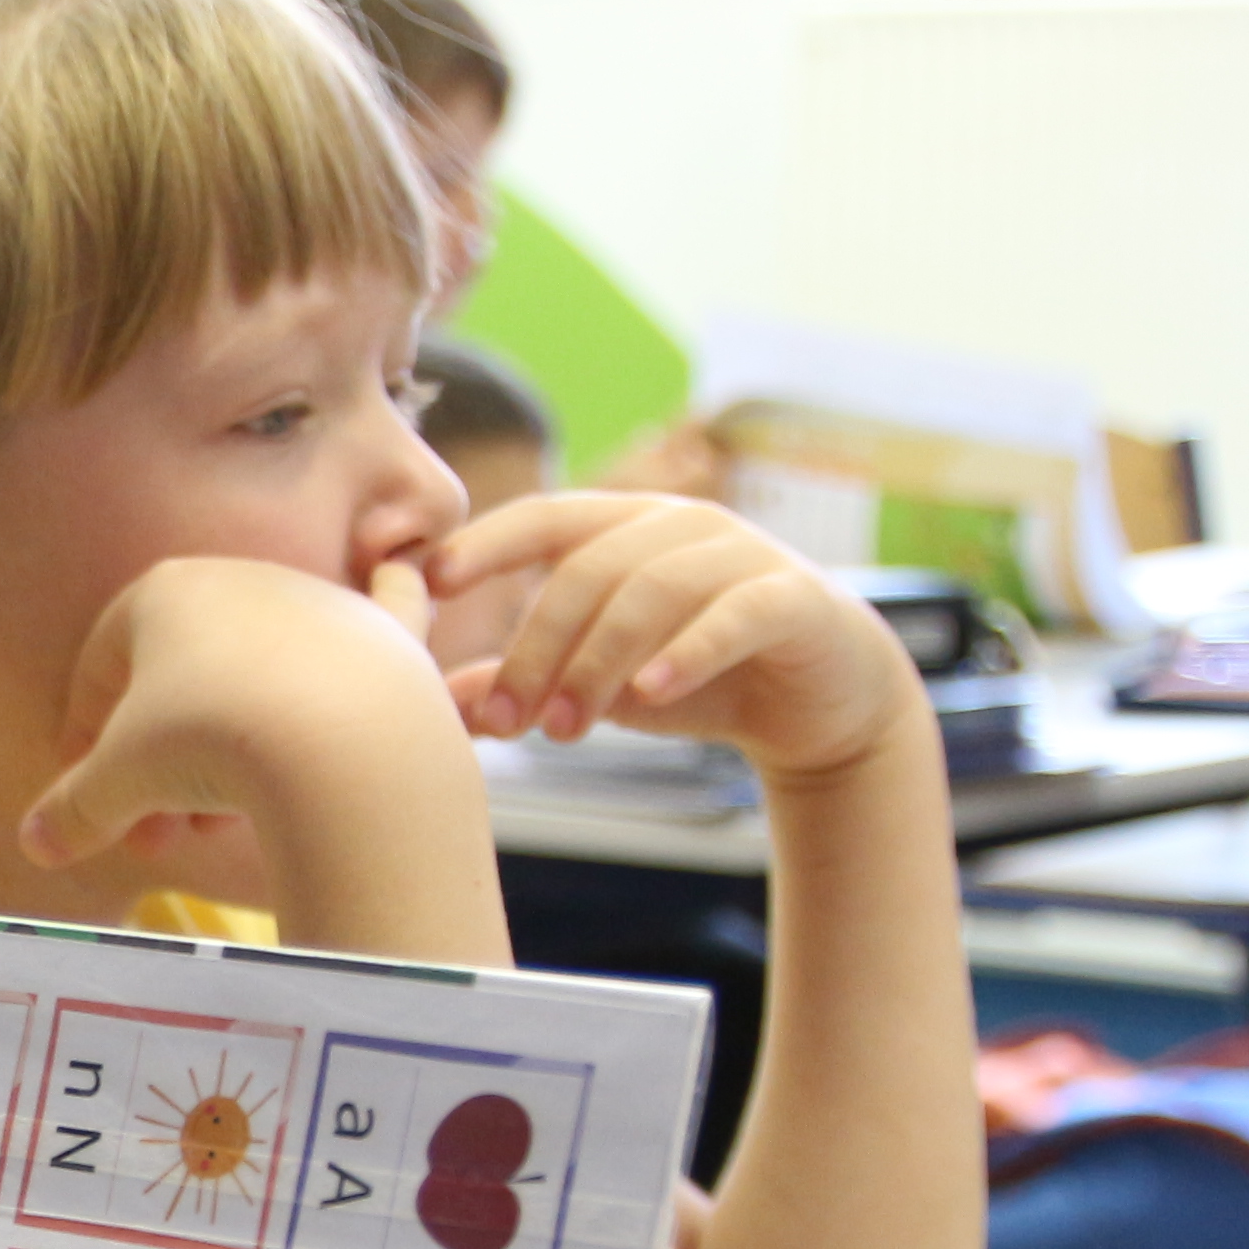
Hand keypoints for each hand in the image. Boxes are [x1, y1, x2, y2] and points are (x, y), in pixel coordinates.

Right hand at [15, 553, 459, 873]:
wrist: (343, 747)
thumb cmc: (210, 745)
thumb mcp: (121, 785)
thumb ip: (73, 809)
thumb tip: (34, 846)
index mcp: (158, 593)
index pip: (102, 666)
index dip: (84, 738)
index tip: (86, 796)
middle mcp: (239, 577)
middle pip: (183, 678)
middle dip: (161, 764)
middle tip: (157, 837)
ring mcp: (318, 601)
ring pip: (260, 672)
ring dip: (234, 745)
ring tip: (224, 823)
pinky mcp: (386, 633)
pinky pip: (391, 600)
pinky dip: (390, 594)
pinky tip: (396, 576)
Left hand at [424, 494, 928, 787]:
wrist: (818, 703)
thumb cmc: (698, 678)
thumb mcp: (604, 685)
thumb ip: (531, 684)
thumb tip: (444, 702)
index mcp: (625, 528)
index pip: (544, 517)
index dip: (486, 543)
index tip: (429, 584)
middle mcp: (680, 526)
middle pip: (587, 569)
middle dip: (537, 647)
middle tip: (508, 721)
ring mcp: (741, 554)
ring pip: (651, 590)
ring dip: (597, 663)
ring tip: (563, 730)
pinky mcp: (792, 597)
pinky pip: (733, 614)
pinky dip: (687, 651)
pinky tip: (649, 693)